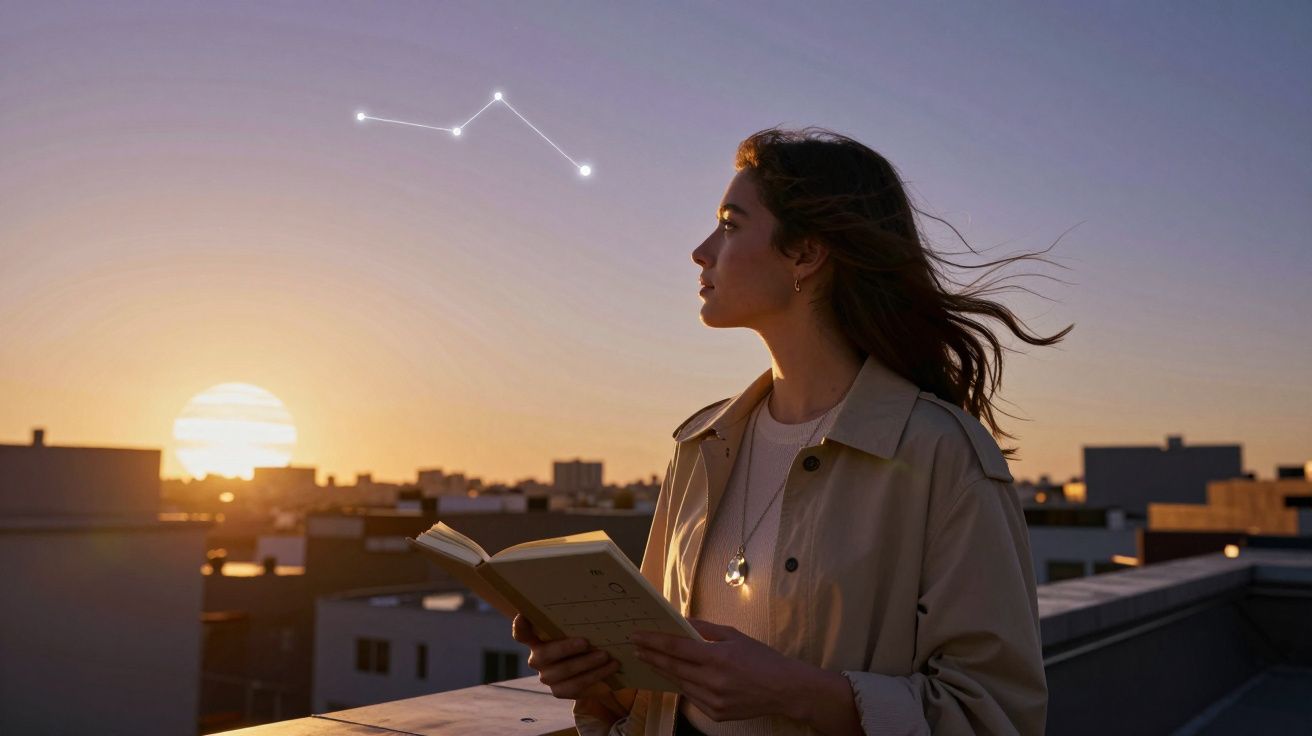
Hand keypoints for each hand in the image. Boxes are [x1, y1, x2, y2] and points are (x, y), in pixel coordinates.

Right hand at [512, 612, 619, 700]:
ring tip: (605, 655)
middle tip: (586, 642)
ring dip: (587, 663)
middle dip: (565, 648)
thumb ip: (577, 622)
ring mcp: (547, 676)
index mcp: (537, 639)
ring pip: (563, 672)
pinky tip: (611, 667)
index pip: (521, 633)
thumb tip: (594, 606)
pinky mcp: (560, 691)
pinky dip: (596, 675)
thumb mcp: (579, 629)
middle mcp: (537, 659)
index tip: (523, 615)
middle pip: (544, 655)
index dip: (520, 626)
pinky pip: (576, 685)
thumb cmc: (583, 641)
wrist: (593, 668)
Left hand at [629, 618, 814, 722]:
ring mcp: (714, 700)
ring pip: (679, 684)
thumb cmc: (762, 658)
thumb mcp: (735, 636)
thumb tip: (682, 621)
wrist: (785, 690)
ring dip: (663, 671)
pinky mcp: (716, 714)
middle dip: (651, 656)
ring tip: (651, 660)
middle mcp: (713, 680)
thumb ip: (705, 629)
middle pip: (672, 667)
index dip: (653, 641)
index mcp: (718, 657)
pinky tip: (676, 677)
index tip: (637, 636)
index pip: (676, 647)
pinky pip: (692, 698)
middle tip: (636, 648)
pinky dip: (682, 686)